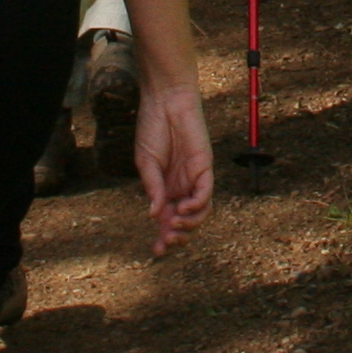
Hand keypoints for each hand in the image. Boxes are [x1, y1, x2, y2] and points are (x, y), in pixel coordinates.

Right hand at [133, 82, 213, 254]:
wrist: (165, 101)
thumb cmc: (152, 128)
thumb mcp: (146, 162)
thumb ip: (153, 188)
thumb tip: (154, 215)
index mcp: (166, 188)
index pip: (169, 219)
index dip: (165, 237)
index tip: (156, 251)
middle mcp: (182, 186)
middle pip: (187, 221)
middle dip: (178, 236)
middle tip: (166, 243)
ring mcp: (195, 177)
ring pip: (200, 212)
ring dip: (189, 224)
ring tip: (175, 226)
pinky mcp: (205, 166)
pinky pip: (205, 192)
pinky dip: (196, 205)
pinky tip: (182, 209)